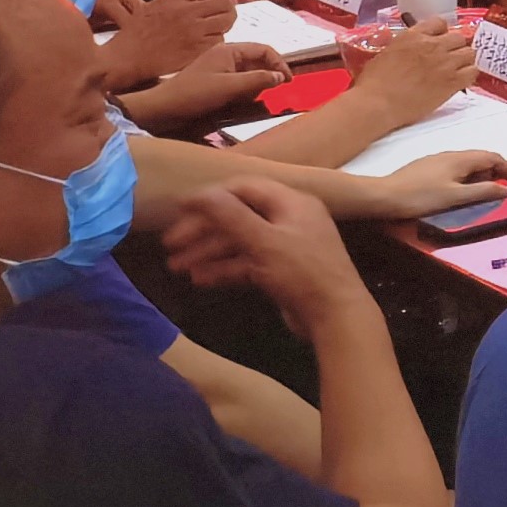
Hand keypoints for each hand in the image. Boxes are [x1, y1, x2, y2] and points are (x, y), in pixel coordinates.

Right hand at [103, 0, 240, 75]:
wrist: (126, 58)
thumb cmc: (134, 35)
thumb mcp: (152, 8)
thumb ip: (176, 0)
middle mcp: (187, 12)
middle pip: (223, 4)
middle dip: (228, 8)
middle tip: (225, 13)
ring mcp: (194, 31)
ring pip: (225, 22)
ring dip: (223, 25)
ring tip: (215, 29)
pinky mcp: (198, 49)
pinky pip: (218, 41)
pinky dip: (216, 41)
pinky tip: (206, 43)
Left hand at [109, 39, 291, 129]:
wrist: (164, 107)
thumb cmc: (195, 94)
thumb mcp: (229, 87)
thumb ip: (257, 80)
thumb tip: (281, 77)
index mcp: (230, 50)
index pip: (265, 50)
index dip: (280, 63)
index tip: (289, 81)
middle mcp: (226, 55)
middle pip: (258, 60)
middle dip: (267, 76)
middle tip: (271, 93)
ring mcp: (220, 67)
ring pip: (249, 72)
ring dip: (255, 85)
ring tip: (250, 99)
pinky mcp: (214, 79)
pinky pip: (238, 81)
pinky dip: (244, 90)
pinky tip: (238, 101)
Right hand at [155, 176, 370, 324]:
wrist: (335, 317)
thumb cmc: (303, 273)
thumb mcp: (263, 241)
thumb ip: (230, 216)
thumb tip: (199, 193)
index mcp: (291, 203)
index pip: (243, 189)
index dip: (210, 197)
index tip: (178, 210)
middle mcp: (289, 219)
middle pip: (238, 217)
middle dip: (204, 231)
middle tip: (170, 247)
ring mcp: (286, 246)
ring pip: (240, 243)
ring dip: (208, 253)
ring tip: (176, 268)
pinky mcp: (281, 271)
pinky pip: (247, 263)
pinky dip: (224, 269)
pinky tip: (199, 280)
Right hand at [343, 23, 477, 131]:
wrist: (377, 103)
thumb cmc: (374, 81)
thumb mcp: (386, 52)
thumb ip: (404, 46)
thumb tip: (410, 49)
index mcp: (414, 36)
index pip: (439, 22)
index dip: (441, 32)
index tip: (439, 41)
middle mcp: (433, 45)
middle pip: (459, 37)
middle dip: (455, 46)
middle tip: (448, 58)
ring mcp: (445, 63)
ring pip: (469, 53)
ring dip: (464, 60)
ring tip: (456, 70)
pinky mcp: (452, 82)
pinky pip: (473, 72)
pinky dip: (469, 75)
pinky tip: (460, 81)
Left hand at [347, 151, 506, 222]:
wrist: (384, 196)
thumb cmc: (420, 197)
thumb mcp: (455, 198)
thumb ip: (482, 192)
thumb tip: (504, 189)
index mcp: (461, 159)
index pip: (493, 157)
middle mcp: (450, 154)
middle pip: (480, 158)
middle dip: (494, 172)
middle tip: (499, 190)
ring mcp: (436, 159)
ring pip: (466, 163)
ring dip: (479, 175)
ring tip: (480, 193)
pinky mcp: (426, 167)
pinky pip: (454, 167)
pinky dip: (465, 177)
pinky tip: (457, 191)